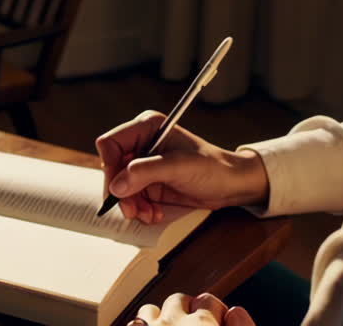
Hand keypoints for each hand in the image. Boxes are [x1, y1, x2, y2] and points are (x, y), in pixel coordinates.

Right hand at [96, 110, 269, 222]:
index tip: (118, 189)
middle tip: (132, 210)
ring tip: (149, 214)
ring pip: (119, 187)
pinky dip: (140, 209)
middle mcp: (142, 144)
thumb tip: (116, 185)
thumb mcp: (179, 167)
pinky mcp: (149, 182)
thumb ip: (145, 172)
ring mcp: (144, 164)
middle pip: (112, 168)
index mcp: (147, 127)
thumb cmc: (213, 167)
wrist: (232, 185)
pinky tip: (154, 214)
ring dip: (131, 205)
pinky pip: (131, 198)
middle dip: (121, 192)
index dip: (110, 167)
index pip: (111, 143)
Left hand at [126, 292, 254, 325]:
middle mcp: (173, 323)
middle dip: (186, 311)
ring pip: (150, 311)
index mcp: (204, 324)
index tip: (218, 322)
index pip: (210, 302)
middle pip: (179, 300)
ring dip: (159, 319)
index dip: (215, 312)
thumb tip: (235, 310)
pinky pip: (132, 324)